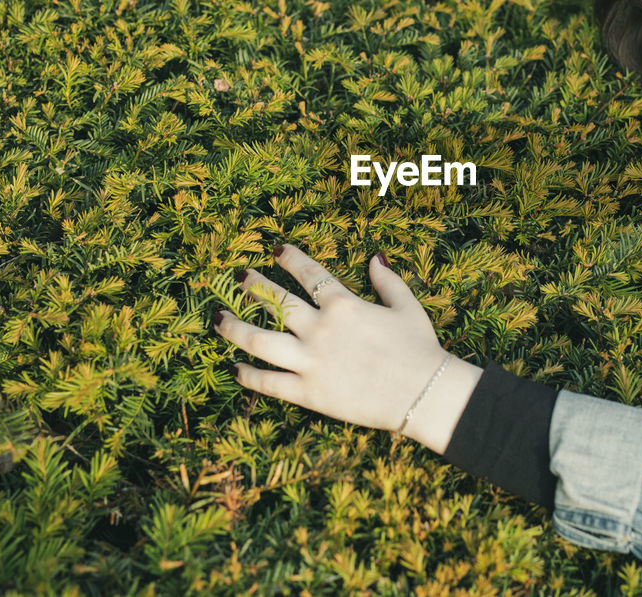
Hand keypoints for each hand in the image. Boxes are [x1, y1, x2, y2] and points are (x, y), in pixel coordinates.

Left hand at [214, 245, 482, 452]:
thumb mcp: (407, 306)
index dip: (289, 258)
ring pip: (257, 339)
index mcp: (343, 305)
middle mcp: (320, 329)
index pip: (308, 273)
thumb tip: (374, 257)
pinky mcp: (307, 392)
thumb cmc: (420, 348)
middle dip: (251, 286)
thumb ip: (387, 281)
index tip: (274, 249)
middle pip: (274, 302)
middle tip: (237, 277)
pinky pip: (267, 382)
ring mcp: (310, 361)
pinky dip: (247, 374)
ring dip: (232, 326)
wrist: (424, 393)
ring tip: (217, 318)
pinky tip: (235, 367)